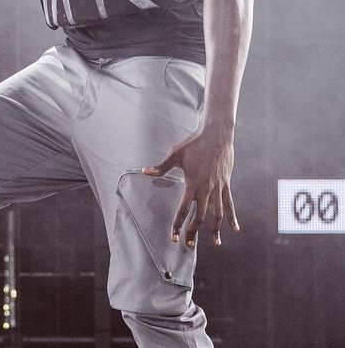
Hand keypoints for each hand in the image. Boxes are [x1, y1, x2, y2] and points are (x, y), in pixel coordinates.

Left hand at [142, 128, 239, 247]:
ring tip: (215, 243)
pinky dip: (232, 217)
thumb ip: (161, 166)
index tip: (173, 237)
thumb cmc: (194, 143)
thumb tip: (145, 171)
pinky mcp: (226, 184)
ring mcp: (218, 187)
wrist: (216, 134)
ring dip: (215, 230)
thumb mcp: (175, 153)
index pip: (183, 210)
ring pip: (216, 214)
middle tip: (189, 244)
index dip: (177, 224)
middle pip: (199, 216)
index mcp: (192, 184)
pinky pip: (229, 203)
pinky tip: (235, 229)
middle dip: (193, 232)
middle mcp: (206, 189)